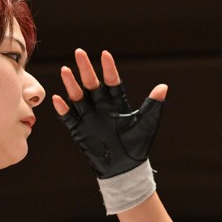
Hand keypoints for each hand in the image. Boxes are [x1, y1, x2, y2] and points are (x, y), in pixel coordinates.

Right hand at [53, 49, 167, 178]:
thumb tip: (163, 87)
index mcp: (117, 103)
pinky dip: (63, 110)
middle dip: (85, 69)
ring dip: (71, 85)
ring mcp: (89, 118)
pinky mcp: (80, 131)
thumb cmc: (138, 146)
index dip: (109, 69)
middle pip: (92, 84)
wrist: (125, 169)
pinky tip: (58, 99)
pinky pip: (69, 118)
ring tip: (65, 70)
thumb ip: (153, 105)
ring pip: (78, 97)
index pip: (112, 81)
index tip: (105, 54)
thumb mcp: (147, 124)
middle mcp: (101, 107)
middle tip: (79, 52)